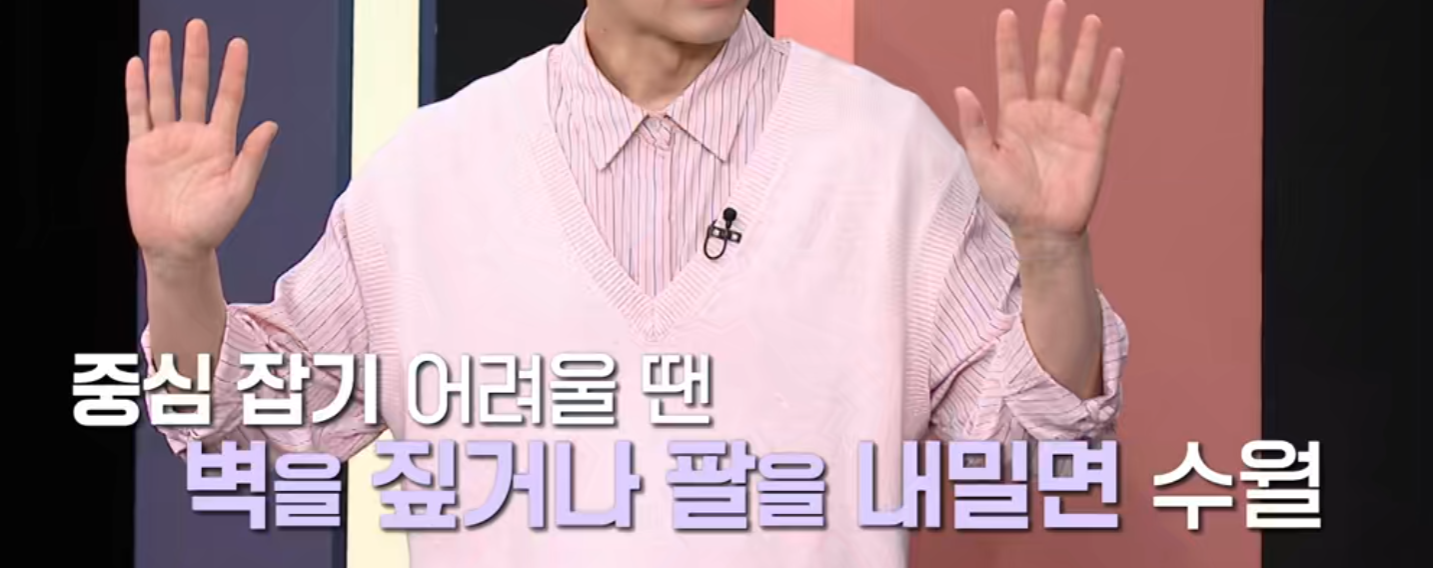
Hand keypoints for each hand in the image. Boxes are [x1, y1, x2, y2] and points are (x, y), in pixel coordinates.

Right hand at [125, 19, 276, 267]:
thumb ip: (252, 159)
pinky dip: (136, 90)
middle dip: (196, 57)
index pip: (228, 98)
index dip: (233, 72)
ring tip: (163, 37)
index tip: (238, 45)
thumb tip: (270, 126)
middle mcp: (193, 136)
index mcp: (220, 144)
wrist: (176, 246)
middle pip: (194, 87)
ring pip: (164, 94)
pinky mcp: (141, 149)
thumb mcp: (237, 193)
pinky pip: (138, 113)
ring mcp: (166, 140)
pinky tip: (135, 66)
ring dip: (163, 66)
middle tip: (197, 26)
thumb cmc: (211, 226)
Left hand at [954, 0, 1123, 246]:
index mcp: (1014, 116)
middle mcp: (1044, 113)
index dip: (1008, 44)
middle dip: (1052, 35)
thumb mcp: (984, 162)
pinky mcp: (1094, 136)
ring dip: (1084, 49)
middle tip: (1056, 4)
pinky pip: (1104, 102)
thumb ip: (975, 126)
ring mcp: (1070, 122)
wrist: (1043, 228)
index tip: (1007, 15)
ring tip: (1089, 19)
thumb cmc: (1010, 199)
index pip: (1011, 71)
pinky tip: (1115, 54)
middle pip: (1048, 65)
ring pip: (1078, 76)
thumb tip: (961, 89)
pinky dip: (1110, 79)